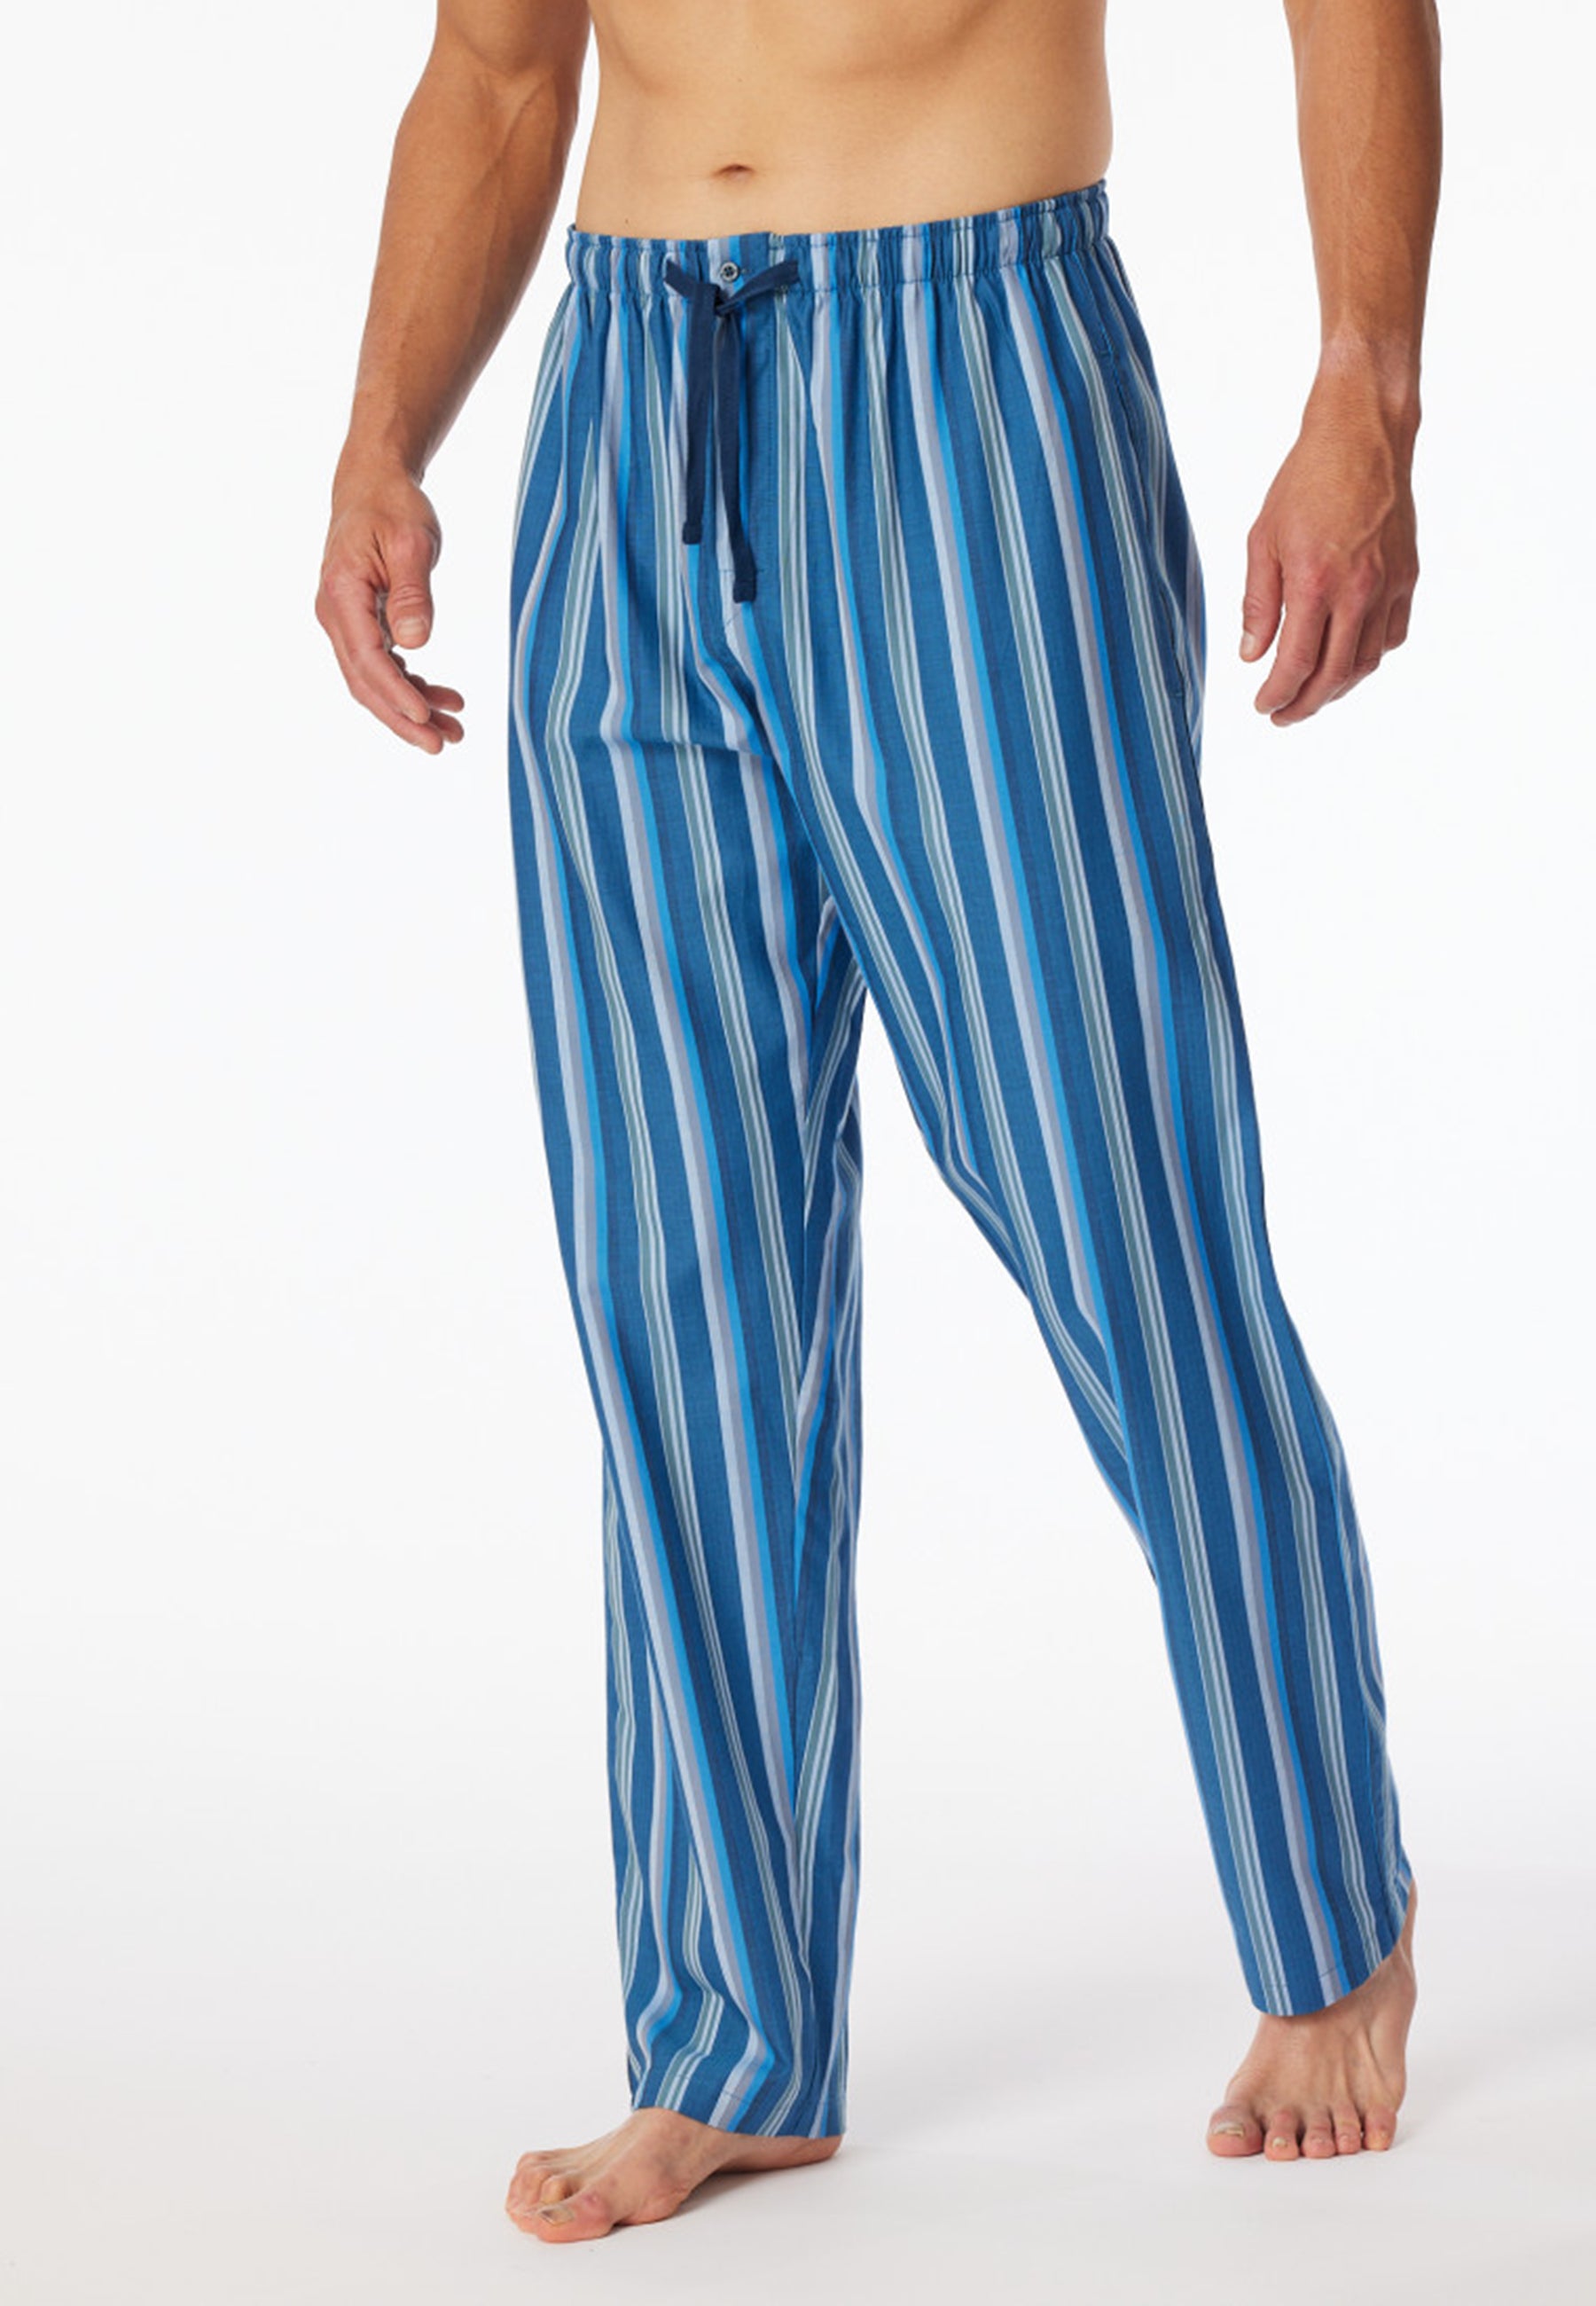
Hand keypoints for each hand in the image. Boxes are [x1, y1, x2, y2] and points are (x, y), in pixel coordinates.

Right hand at [315, 466, 464, 752]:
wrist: (373, 486)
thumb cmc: (392, 507)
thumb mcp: (411, 543)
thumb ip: (413, 594)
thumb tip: (417, 643)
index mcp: (342, 593)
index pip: (366, 658)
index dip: (394, 692)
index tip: (424, 716)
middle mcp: (335, 614)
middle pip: (365, 682)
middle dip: (403, 717)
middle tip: (442, 743)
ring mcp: (346, 622)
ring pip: (375, 680)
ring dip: (412, 707)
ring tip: (454, 728)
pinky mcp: (361, 624)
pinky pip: (383, 666)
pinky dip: (411, 685)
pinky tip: (442, 698)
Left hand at [1240, 369, 1418, 726]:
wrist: (1363, 438)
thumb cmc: (1307, 481)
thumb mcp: (1263, 540)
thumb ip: (1258, 603)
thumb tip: (1252, 655)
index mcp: (1314, 583)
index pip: (1296, 665)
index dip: (1277, 695)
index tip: (1263, 707)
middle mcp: (1357, 591)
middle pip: (1334, 676)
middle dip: (1305, 705)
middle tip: (1283, 716)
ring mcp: (1388, 585)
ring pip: (1366, 661)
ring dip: (1338, 687)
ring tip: (1312, 693)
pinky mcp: (1407, 576)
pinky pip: (1392, 635)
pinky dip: (1369, 657)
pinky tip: (1348, 658)